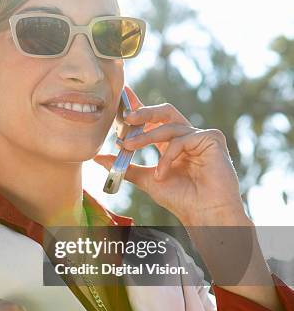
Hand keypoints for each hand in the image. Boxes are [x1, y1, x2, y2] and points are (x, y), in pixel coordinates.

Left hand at [94, 85, 246, 225]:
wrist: (204, 214)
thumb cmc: (181, 199)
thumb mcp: (146, 180)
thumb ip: (126, 166)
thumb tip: (99, 157)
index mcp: (173, 142)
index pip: (154, 120)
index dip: (139, 107)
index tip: (123, 96)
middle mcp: (187, 136)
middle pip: (164, 113)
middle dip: (143, 112)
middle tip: (125, 117)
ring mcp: (201, 136)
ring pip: (168, 126)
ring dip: (145, 137)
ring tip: (128, 148)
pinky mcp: (212, 138)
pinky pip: (181, 139)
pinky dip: (167, 157)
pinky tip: (160, 174)